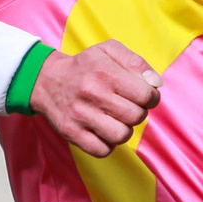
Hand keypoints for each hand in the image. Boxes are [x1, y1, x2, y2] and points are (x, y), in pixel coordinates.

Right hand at [33, 41, 161, 157]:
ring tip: (115, 119)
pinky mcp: (71, 133)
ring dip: (124, 130)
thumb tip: (156, 84)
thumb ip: (137, 63)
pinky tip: (103, 131)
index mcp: (104, 71)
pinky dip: (108, 144)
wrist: (46, 80)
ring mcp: (80, 115)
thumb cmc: (85, 66)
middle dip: (137, 113)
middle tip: (127, 107)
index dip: (151, 98)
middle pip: (136, 117)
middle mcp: (92, 93)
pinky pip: (103, 150)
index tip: (143, 97)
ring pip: (121, 136)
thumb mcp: (109, 51)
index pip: (145, 95)